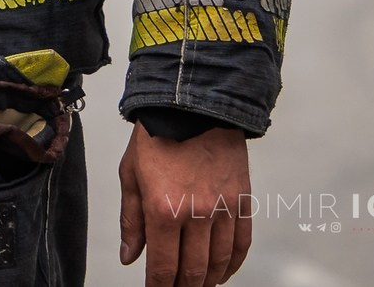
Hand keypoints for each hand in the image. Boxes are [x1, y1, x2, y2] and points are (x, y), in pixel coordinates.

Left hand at [119, 122, 250, 286]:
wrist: (193, 104)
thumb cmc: (156, 136)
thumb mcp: (130, 175)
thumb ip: (131, 220)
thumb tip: (130, 256)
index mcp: (163, 209)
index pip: (162, 266)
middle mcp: (196, 214)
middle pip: (193, 270)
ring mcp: (223, 209)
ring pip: (219, 261)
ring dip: (208, 280)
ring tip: (197, 285)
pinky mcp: (243, 201)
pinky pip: (242, 243)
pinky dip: (233, 264)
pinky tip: (223, 272)